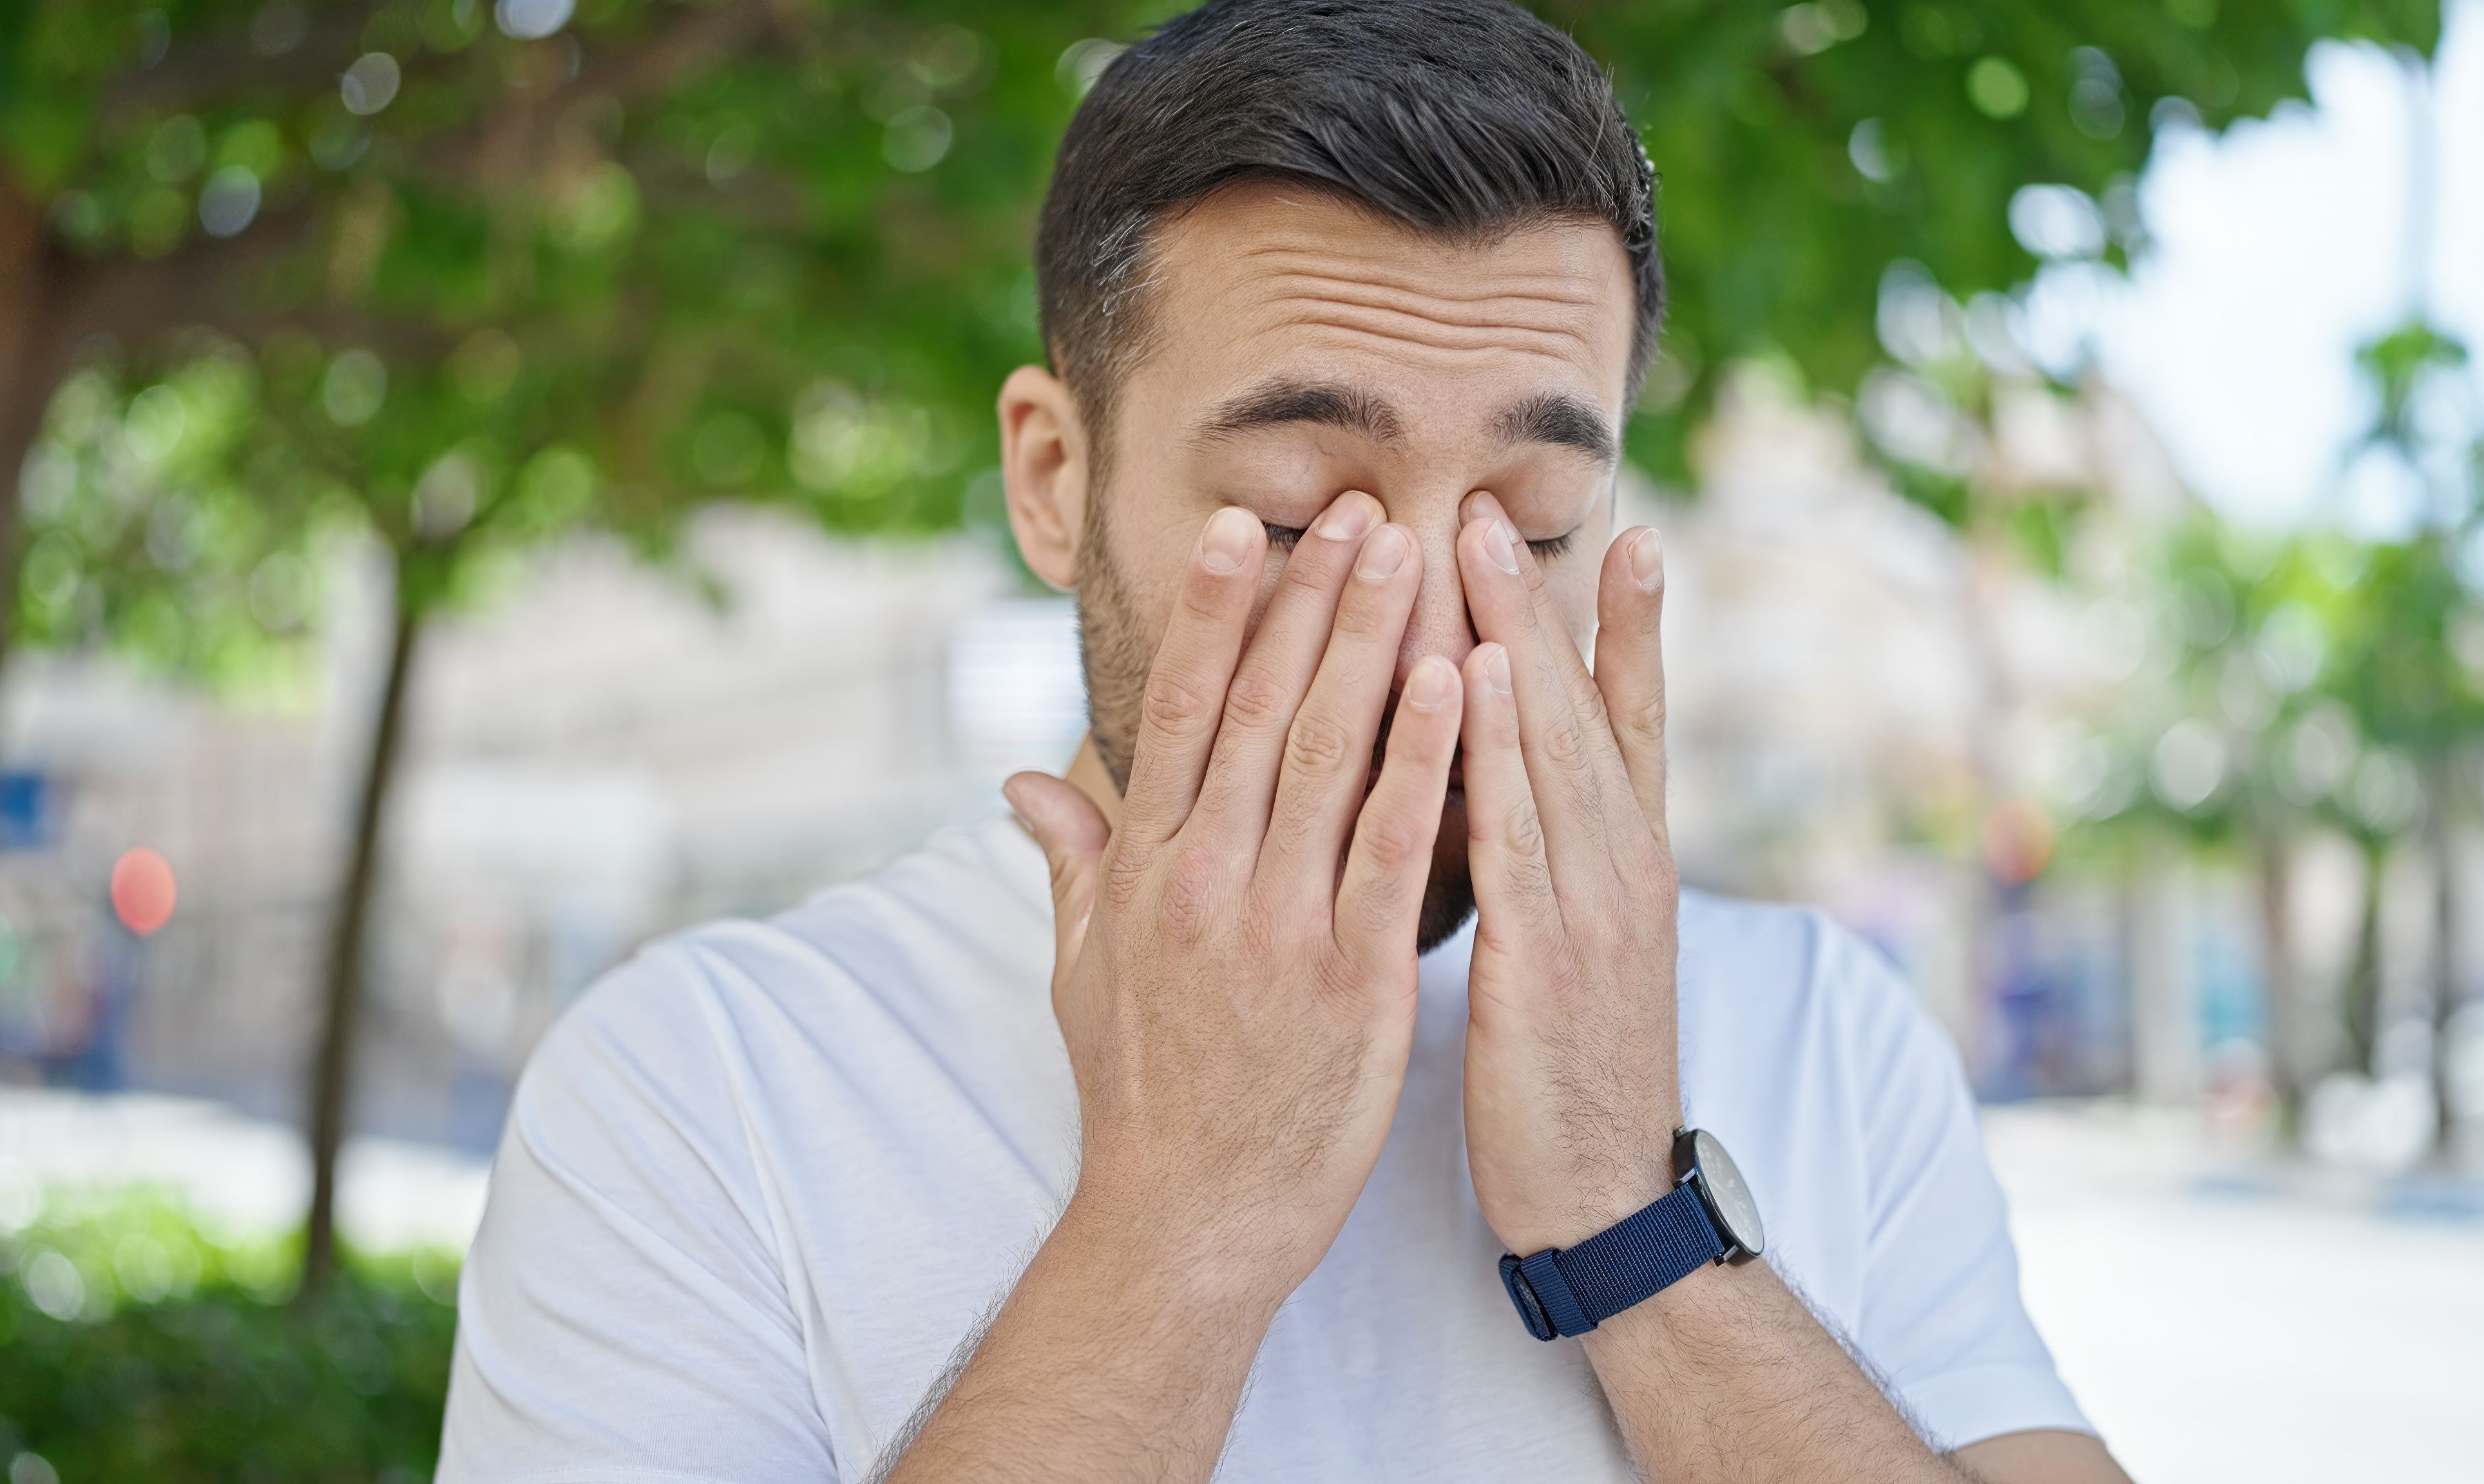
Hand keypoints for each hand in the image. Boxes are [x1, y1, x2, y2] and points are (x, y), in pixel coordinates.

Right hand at [1005, 493, 1463, 1302]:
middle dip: (1311, 599)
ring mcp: (1280, 928)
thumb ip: (1070, 862)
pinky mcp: (1355, 980)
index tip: (1246, 527)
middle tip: (1355, 506)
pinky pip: (1398, 848)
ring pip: (1332, 755)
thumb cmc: (1141, 1092)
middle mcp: (1206, 882)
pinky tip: (1459, 683)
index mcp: (1146, 872)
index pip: (1183, 712)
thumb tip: (1025, 780)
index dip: (1216, 613)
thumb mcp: (1082, 971)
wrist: (1188, 1220)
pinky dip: (1427, 759)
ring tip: (1412, 553)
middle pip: (1264, 710)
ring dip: (1374, 644)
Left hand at [1452, 492, 1681, 1256]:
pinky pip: (1518, 832)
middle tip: (1493, 499)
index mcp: (1626, 867)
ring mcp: (1595, 908)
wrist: (1603, 1197)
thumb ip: (1549, 865)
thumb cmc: (1568, 1072)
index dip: (1626, 628)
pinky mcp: (1550, 957)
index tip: (1625, 531)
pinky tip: (1481, 675)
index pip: (1631, 723)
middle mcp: (1622, 867)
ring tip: (1473, 545)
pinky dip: (1502, 748)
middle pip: (1582, 709)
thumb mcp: (1574, 953)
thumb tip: (1502, 787)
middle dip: (1537, 599)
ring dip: (1515, 638)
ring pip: (1552, 748)